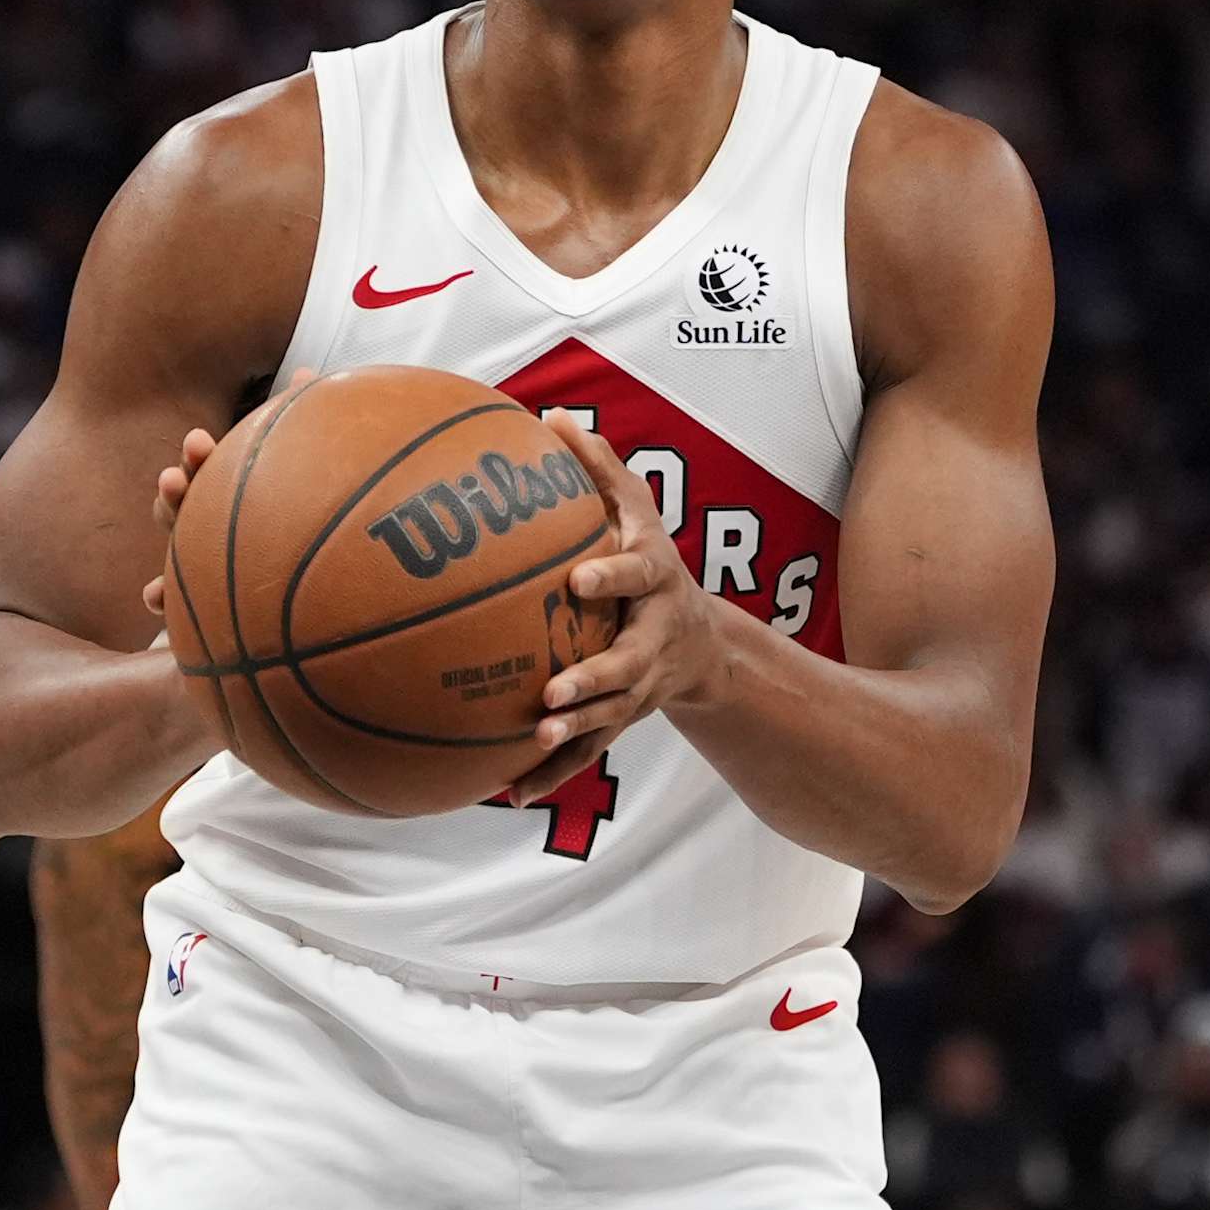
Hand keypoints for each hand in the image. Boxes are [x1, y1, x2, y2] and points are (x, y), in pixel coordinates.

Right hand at [141, 371, 313, 617]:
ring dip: (166, 540)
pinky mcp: (204, 592)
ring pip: (175, 543)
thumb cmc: (299, 500)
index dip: (197, 456)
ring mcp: (203, 551)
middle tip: (174, 479)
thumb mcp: (299, 460)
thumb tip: (311, 374)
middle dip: (175, 489)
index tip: (199, 442)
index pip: (205, 468)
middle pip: (183, 502)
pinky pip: (178, 598)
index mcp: (228, 484)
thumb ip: (298, 423)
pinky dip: (161, 596)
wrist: (312, 564)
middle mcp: (210, 515)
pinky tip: (153, 597)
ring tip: (164, 540)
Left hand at [509, 413, 720, 807]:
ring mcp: (641, 686)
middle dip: (595, 678)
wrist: (700, 642)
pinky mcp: (623, 720)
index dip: (612, 577)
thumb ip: (599, 467)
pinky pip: (588, 751)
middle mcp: (653, 638)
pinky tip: (509, 794)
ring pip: (611, 715)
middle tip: (554, 689)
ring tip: (534, 737)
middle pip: (629, 662)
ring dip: (575, 731)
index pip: (637, 575)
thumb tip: (552, 415)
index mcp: (655, 582)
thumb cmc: (648, 560)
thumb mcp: (636, 511)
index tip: (578, 579)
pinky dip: (553, 773)